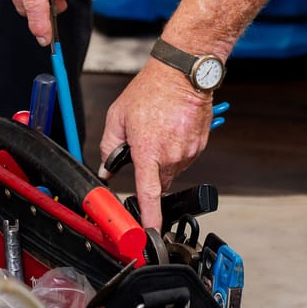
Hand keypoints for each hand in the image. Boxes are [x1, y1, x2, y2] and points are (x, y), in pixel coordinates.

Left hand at [101, 63, 214, 229]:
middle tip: (143, 145)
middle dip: (149, 172)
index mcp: (149, 151)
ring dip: (163, 159)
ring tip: (159, 130)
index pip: (149, 194)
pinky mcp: (200, 145)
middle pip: (159, 181)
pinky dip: (176, 149)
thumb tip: (106, 167)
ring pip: (172, 169)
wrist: (183, 74)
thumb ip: (108, 146)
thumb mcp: (118, 116)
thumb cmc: (151, 90)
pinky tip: (171, 129)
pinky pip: (185, 157)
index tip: (149, 234)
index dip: (149, 217)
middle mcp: (171, 155)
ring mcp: (189, 151)